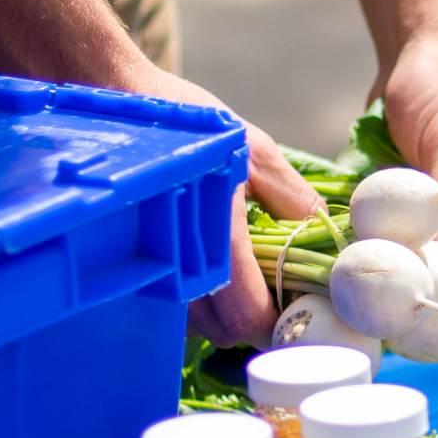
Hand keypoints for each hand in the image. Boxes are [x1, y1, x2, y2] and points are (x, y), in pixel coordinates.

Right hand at [127, 68, 322, 348]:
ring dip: (223, 312)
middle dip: (252, 319)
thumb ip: (289, 196)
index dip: (277, 322)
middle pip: (223, 332)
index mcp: (215, 241)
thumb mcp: (251, 150)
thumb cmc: (188, 124)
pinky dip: (196, 298)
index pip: (248, 319)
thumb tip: (319, 229)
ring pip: (196, 324)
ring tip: (246, 275)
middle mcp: (177, 269)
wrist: (118, 105)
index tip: (296, 303)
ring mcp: (150, 272)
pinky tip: (211, 266)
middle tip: (276, 289)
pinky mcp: (135, 266)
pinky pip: (173, 305)